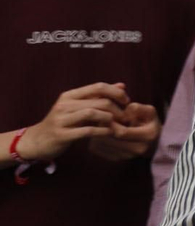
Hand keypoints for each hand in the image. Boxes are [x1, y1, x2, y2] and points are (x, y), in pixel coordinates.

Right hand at [15, 83, 129, 160]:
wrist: (37, 140)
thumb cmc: (64, 122)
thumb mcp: (78, 107)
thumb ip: (99, 97)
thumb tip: (122, 85)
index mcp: (70, 95)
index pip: (98, 86)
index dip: (116, 92)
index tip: (126, 102)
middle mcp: (64, 105)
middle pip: (99, 101)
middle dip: (117, 109)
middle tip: (125, 117)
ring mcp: (61, 120)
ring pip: (93, 113)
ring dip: (110, 119)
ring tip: (118, 125)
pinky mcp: (61, 135)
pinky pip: (87, 131)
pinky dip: (102, 131)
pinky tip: (109, 133)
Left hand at [89, 102, 160, 161]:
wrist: (152, 141)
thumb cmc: (149, 122)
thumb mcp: (149, 112)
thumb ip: (139, 108)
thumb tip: (126, 109)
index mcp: (147, 136)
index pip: (121, 132)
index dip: (111, 123)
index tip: (109, 116)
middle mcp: (138, 149)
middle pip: (109, 140)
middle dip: (103, 128)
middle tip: (103, 120)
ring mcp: (127, 156)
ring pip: (101, 145)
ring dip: (98, 134)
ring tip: (103, 127)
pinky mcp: (117, 159)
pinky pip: (98, 149)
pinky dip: (97, 140)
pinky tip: (102, 134)